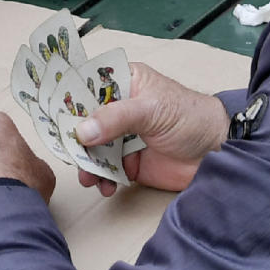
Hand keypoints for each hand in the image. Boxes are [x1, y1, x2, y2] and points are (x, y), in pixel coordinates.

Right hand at [73, 61, 231, 194]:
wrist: (218, 152)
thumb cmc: (189, 117)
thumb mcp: (151, 110)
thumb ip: (116, 118)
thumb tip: (81, 131)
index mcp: (124, 82)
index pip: (87, 85)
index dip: (68, 100)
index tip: (51, 116)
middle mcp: (119, 108)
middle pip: (84, 121)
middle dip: (75, 140)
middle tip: (71, 155)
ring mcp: (123, 136)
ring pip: (92, 149)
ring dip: (87, 164)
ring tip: (89, 177)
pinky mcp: (129, 162)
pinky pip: (106, 170)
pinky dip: (101, 180)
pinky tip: (105, 187)